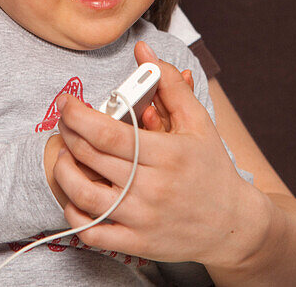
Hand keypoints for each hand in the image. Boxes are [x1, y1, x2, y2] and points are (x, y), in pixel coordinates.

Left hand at [52, 47, 271, 268]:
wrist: (232, 224)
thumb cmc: (211, 168)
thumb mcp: (198, 122)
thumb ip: (168, 84)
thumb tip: (143, 51)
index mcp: (167, 154)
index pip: (108, 132)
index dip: (78, 115)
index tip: (66, 103)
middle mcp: (153, 188)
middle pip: (91, 157)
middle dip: (67, 134)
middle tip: (63, 122)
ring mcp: (142, 218)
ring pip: (83, 194)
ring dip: (64, 170)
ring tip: (65, 155)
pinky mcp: (136, 243)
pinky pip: (91, 230)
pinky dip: (74, 211)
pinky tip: (76, 194)